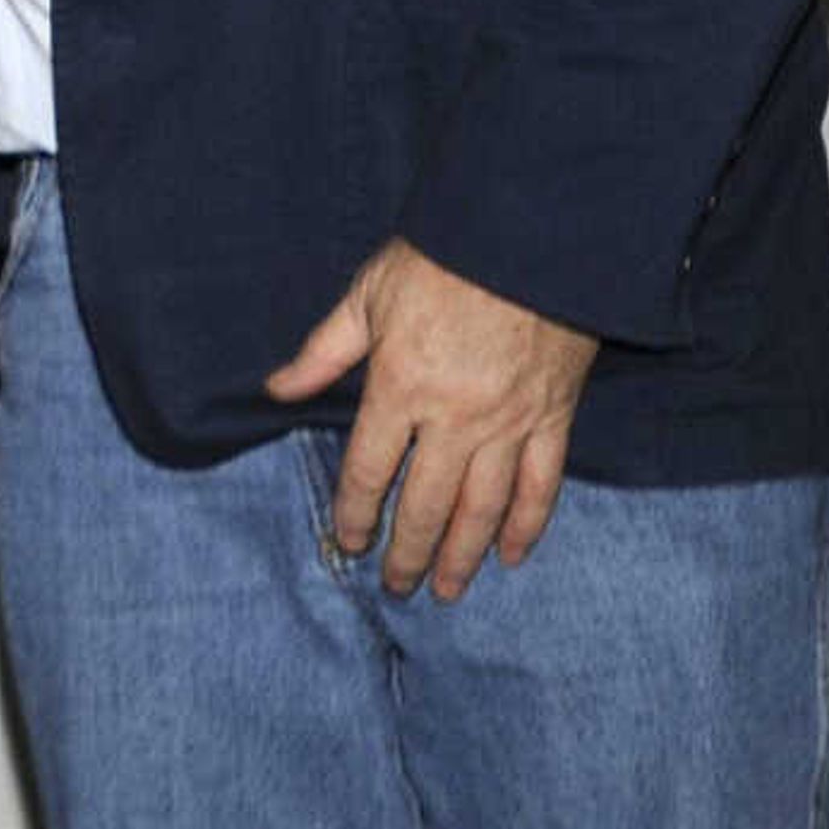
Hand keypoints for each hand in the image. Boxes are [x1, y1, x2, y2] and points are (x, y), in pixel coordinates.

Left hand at [266, 238, 600, 602]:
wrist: (531, 237)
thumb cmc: (442, 260)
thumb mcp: (367, 296)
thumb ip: (323, 353)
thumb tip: (275, 389)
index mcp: (400, 387)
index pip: (370, 470)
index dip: (357, 514)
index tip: (349, 543)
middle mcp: (456, 418)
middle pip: (427, 504)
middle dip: (408, 552)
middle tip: (396, 586)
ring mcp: (509, 423)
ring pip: (483, 508)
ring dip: (462, 556)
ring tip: (447, 591)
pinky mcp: (553, 418)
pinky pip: (541, 485)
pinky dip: (527, 526)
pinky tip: (510, 555)